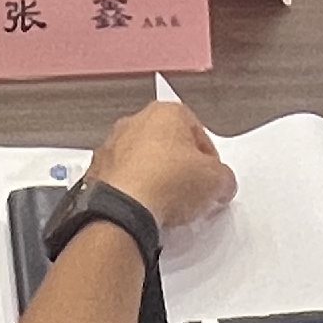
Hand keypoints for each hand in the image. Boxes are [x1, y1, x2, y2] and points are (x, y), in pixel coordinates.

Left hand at [84, 100, 235, 232]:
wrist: (123, 208)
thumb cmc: (165, 182)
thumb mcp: (217, 181)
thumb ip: (224, 178)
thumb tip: (221, 184)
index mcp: (167, 112)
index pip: (198, 133)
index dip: (210, 160)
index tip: (213, 179)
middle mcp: (136, 122)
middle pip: (168, 145)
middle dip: (181, 168)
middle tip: (192, 192)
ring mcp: (113, 145)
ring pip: (143, 162)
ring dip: (156, 180)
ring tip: (169, 206)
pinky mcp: (97, 171)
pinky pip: (124, 180)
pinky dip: (134, 192)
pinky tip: (146, 210)